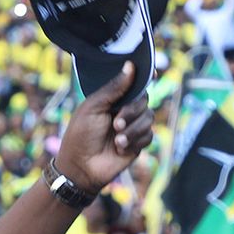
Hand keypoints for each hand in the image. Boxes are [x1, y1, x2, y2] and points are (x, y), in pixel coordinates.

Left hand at [54, 62, 154, 188]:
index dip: (144, 76)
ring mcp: (132, 126)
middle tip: (116, 123)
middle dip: (131, 112)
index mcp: (113, 98)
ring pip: (148, 118)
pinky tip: (120, 149)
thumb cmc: (81, 135)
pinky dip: (135, 142)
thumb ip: (113, 88)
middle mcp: (125, 110)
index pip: (133, 83)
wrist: (81, 167)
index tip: (153, 72)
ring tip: (116, 140)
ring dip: (132, 130)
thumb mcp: (93, 107)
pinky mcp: (138, 143)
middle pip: (144, 100)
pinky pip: (148, 136)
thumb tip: (130, 66)